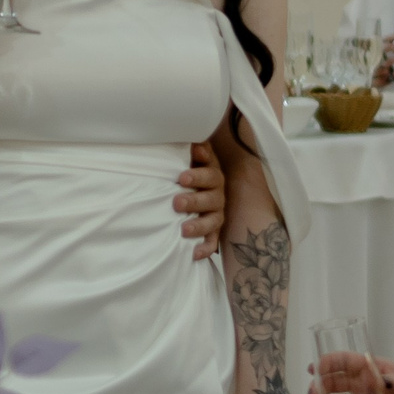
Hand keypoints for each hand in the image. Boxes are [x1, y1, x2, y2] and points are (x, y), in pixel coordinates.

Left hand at [178, 141, 226, 258]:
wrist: (195, 190)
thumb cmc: (186, 171)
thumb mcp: (186, 158)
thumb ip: (189, 149)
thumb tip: (190, 139)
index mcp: (211, 174)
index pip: (210, 173)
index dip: (198, 175)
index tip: (182, 177)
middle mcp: (217, 194)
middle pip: (211, 197)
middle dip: (194, 200)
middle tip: (176, 202)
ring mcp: (217, 213)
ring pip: (213, 219)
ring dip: (199, 225)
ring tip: (183, 230)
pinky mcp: (214, 231)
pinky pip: (213, 241)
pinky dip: (205, 247)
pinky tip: (195, 254)